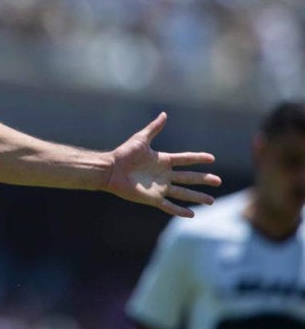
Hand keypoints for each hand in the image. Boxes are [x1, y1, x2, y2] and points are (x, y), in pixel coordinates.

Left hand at [105, 112, 221, 216]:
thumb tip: (164, 114)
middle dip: (203, 179)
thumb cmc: (124, 154)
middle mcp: (164, 175)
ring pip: (183, 193)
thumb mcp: (141, 139)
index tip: (212, 158)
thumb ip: (154, 128)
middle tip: (218, 181)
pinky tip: (192, 214)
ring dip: (197, 197)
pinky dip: (179, 211)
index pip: (185, 159)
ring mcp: (159, 187)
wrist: (110, 169)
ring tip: (211, 201)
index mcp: (163, 160)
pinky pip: (169, 206)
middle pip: (188, 177)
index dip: (198, 158)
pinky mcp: (152, 198)